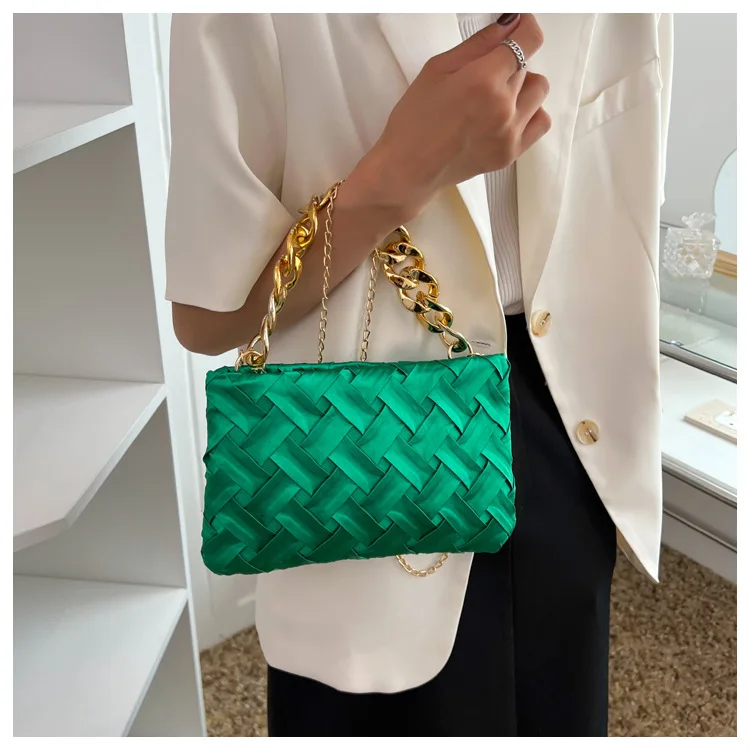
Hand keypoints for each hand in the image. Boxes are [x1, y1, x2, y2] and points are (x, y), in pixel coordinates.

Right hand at [349, 14, 548, 223]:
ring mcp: (510, 133)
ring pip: (538, 91)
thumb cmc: (414, 121)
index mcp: (484, 80)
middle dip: (508, 62)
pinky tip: (508, 114)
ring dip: (522, 86)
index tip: (518, 26)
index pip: (529, 39)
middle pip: (528, 65)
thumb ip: (478, 44)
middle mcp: (503, 106)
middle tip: (482, 74)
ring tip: (495, 97)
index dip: (525, 26)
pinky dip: (530, 112)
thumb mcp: (437, 70)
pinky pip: (541, 121)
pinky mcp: (511, 153)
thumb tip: (508, 24)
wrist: (409, 169)